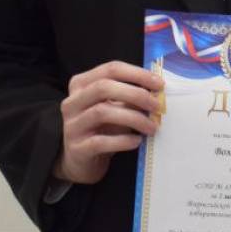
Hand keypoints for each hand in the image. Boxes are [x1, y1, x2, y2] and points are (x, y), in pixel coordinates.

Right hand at [52, 60, 163, 184]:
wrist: (80, 161)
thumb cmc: (101, 128)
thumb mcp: (114, 108)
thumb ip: (129, 96)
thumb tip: (156, 92)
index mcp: (81, 84)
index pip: (110, 69)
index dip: (137, 74)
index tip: (159, 84)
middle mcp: (72, 102)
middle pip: (103, 87)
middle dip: (136, 94)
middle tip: (157, 106)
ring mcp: (71, 125)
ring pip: (102, 112)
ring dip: (133, 118)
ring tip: (152, 127)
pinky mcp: (76, 148)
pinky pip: (101, 141)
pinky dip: (122, 140)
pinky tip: (136, 141)